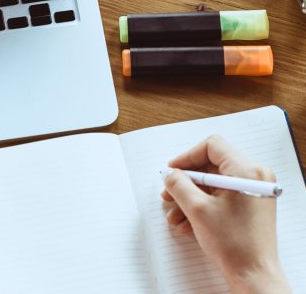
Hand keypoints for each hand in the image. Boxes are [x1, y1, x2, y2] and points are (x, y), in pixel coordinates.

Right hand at [162, 135, 290, 293]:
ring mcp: (254, 192)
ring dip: (191, 197)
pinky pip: (223, 196)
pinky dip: (204, 206)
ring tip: (175, 213)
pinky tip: (188, 222)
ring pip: (215, 184)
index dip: (187, 157)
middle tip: (170, 192)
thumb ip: (179, 185)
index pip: (212, 147)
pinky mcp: (251, 205)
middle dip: (187, 182)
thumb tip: (170, 174)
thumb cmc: (235, 246)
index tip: (173, 170)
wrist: (254, 277)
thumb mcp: (197, 209)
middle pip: (211, 166)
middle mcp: (254, 177)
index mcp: (246, 171)